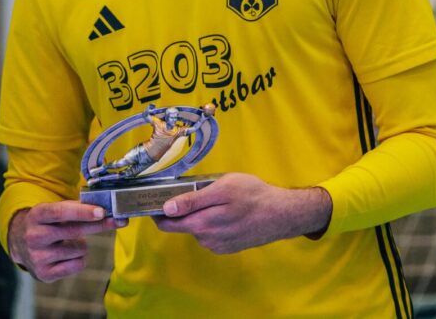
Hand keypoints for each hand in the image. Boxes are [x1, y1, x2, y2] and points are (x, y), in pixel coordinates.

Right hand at [7, 201, 123, 281]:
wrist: (19, 243)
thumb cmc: (46, 223)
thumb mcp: (52, 211)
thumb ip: (75, 208)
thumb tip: (105, 209)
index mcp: (37, 215)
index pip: (61, 212)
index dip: (82, 212)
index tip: (102, 212)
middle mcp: (34, 236)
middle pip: (74, 231)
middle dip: (98, 225)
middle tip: (117, 220)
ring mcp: (38, 257)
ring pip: (79, 250)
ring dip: (83, 245)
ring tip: (69, 242)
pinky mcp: (44, 274)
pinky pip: (77, 265)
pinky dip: (79, 259)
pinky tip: (67, 255)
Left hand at [152, 173, 331, 254]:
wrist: (282, 214)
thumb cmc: (253, 195)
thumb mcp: (221, 188)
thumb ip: (192, 200)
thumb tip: (166, 209)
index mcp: (202, 224)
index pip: (166, 223)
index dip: (156, 211)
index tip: (153, 198)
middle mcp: (206, 239)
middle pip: (180, 225)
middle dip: (178, 211)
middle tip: (187, 191)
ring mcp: (217, 246)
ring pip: (195, 228)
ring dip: (197, 216)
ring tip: (213, 200)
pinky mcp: (227, 248)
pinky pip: (209, 234)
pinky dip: (210, 223)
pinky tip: (224, 212)